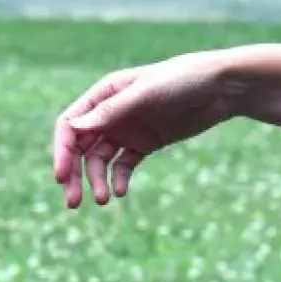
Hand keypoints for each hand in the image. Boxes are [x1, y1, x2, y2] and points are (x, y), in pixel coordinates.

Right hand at [50, 51, 235, 207]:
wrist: (219, 88)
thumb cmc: (181, 80)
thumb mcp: (145, 94)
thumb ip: (111, 111)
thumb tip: (74, 128)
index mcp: (103, 94)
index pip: (70, 125)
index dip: (62, 151)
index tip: (61, 176)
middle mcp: (110, 113)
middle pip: (80, 147)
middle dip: (74, 173)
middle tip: (73, 201)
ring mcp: (127, 130)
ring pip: (100, 160)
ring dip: (97, 180)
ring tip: (103, 199)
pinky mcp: (145, 144)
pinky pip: (124, 165)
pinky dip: (118, 179)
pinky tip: (121, 192)